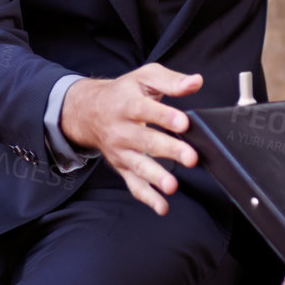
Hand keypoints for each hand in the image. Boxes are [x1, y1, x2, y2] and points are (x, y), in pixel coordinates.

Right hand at [59, 63, 200, 215]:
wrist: (89, 112)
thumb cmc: (123, 93)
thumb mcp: (144, 77)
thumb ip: (170, 80)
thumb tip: (195, 82)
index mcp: (128, 104)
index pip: (147, 110)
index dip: (165, 117)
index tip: (184, 123)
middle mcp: (122, 129)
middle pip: (146, 140)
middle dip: (169, 150)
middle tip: (190, 157)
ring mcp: (121, 151)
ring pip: (139, 165)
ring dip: (156, 177)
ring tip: (172, 186)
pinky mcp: (122, 167)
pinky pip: (134, 184)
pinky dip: (147, 197)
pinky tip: (162, 206)